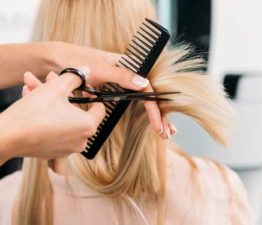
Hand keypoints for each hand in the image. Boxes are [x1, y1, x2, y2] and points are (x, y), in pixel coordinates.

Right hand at [0, 72, 104, 163]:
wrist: (7, 136)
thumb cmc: (34, 113)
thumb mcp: (57, 87)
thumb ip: (76, 77)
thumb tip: (86, 71)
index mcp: (87, 126)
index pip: (100, 108)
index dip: (91, 95)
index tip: (81, 89)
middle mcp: (80, 140)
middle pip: (76, 111)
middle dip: (62, 93)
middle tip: (49, 80)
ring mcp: (66, 149)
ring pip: (63, 118)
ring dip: (50, 101)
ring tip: (32, 87)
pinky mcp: (52, 151)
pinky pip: (54, 129)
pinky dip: (47, 116)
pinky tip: (30, 100)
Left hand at [54, 42, 176, 137]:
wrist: (58, 59)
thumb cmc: (78, 61)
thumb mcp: (100, 69)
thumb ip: (122, 76)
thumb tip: (145, 84)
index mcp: (129, 65)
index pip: (148, 89)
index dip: (155, 109)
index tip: (158, 125)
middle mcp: (129, 74)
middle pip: (150, 96)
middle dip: (160, 115)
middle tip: (166, 133)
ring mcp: (123, 82)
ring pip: (144, 100)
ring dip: (155, 115)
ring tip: (164, 131)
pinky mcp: (115, 89)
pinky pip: (133, 101)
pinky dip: (143, 113)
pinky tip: (152, 122)